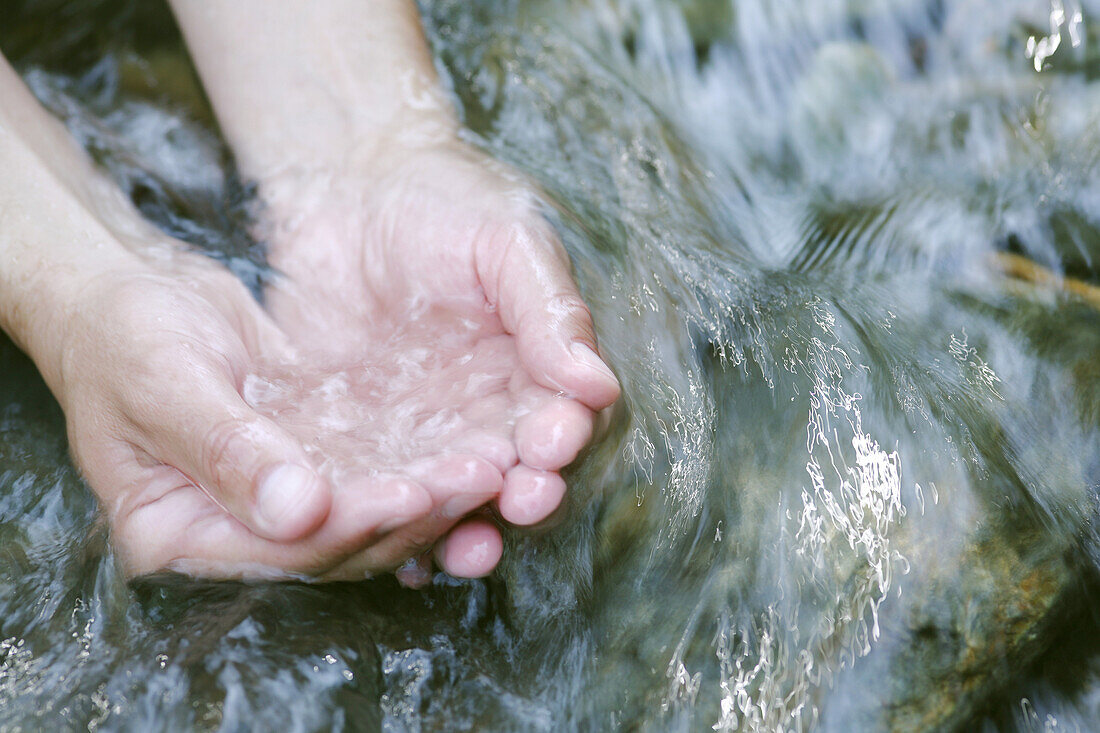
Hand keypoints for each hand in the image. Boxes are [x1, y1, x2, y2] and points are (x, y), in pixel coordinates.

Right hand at [53, 245, 483, 579]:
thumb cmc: (124, 336)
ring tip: (490, 464)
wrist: (127, 296)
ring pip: (364, 515)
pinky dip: (416, 463)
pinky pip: (369, 474)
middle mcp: (230, 535)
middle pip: (335, 546)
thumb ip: (227, 451)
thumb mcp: (164, 384)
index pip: (282, 552)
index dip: (352, 526)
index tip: (413, 493)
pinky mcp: (308, 466)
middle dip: (411, 514)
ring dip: (428, 495)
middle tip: (478, 477)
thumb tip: (299, 513)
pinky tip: (466, 444)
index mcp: (176, 538)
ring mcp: (273, 506)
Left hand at [257, 139, 620, 580]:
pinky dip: (388, 525)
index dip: (559, 437)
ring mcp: (420, 431)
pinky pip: (378, 490)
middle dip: (521, 493)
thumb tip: (598, 384)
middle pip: (512, 472)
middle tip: (518, 500)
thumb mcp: (507, 240)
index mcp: (531, 367)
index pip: (559, 417)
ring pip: (449, 496)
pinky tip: (388, 543)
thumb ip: (549, 309)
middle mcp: (483, 411)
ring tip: (460, 542)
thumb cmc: (442, 198)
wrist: (343, 185)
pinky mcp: (359, 440)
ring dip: (460, 526)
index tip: (551, 445)